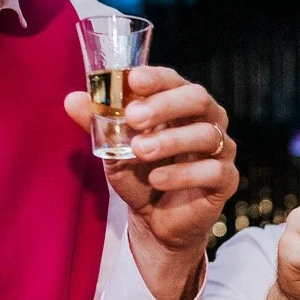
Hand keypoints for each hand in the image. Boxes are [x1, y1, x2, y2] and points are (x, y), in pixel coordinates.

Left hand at [65, 66, 238, 281]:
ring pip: (207, 134)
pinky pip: (214, 170)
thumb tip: (72, 99)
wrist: (155, 221)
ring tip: (140, 151)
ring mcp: (220, 149)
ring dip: (170, 140)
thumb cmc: (139, 176)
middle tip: (134, 118)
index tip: (132, 81)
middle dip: (165, 105)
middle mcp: (206, 121)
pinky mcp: (226, 179)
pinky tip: (158, 179)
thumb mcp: (113, 150)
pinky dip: (183, 174)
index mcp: (180, 105)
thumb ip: (97, 124)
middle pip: (198, 99)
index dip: (156, 78)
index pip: (174, 80)